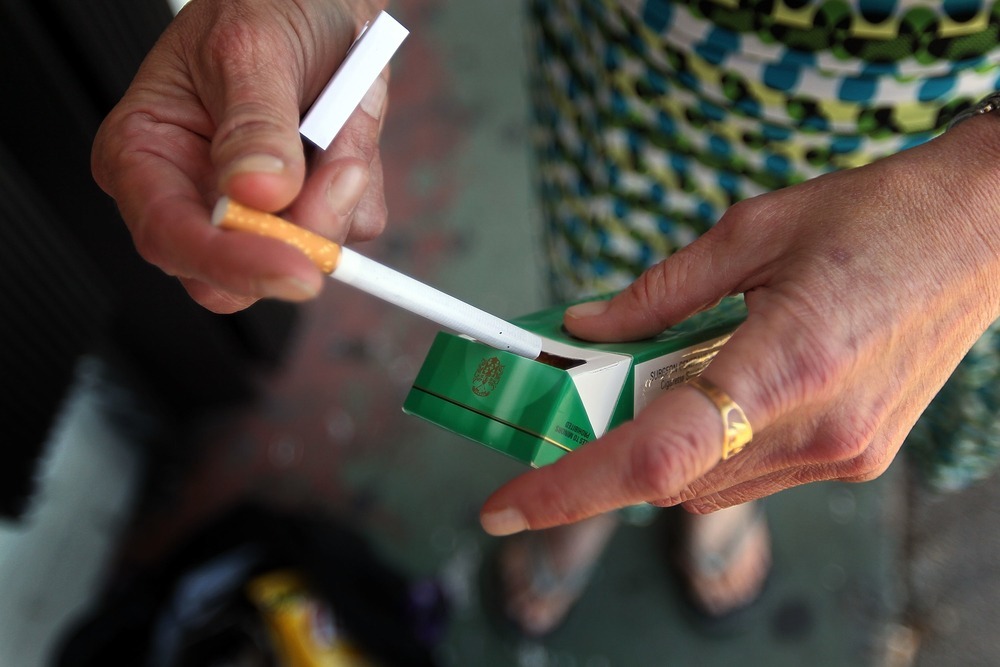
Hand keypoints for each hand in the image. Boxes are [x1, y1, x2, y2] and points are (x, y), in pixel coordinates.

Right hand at [92, 0, 388, 312]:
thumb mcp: (249, 49)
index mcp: (146, 154)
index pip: (171, 238)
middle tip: (345, 168)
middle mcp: (196, 194)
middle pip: (239, 273)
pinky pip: (352, 223)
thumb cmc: (262, 8)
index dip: (231, 265)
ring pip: (308, 250)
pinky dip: (364, 177)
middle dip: (303, 232)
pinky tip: (348, 125)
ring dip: (342, 187)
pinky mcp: (311, 207)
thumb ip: (253, 124)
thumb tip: (256, 193)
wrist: (319, 0)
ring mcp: (258, 208)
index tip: (294, 270)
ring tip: (341, 111)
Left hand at [480, 117, 999, 535]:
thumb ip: (659, 292)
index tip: (505, 505)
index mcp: (787, 366)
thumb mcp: (752, 231)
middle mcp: (816, 432)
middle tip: (573, 398)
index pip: (655, 455)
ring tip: (655, 379)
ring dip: (658, 446)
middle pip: (668, 479)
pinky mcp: (854, 459)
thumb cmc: (875, 217)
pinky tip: (712, 391)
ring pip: (705, 487)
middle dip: (606, 448)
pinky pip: (749, 476)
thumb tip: (588, 326)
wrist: (981, 234)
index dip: (569, 488)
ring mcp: (841, 456)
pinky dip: (706, 446)